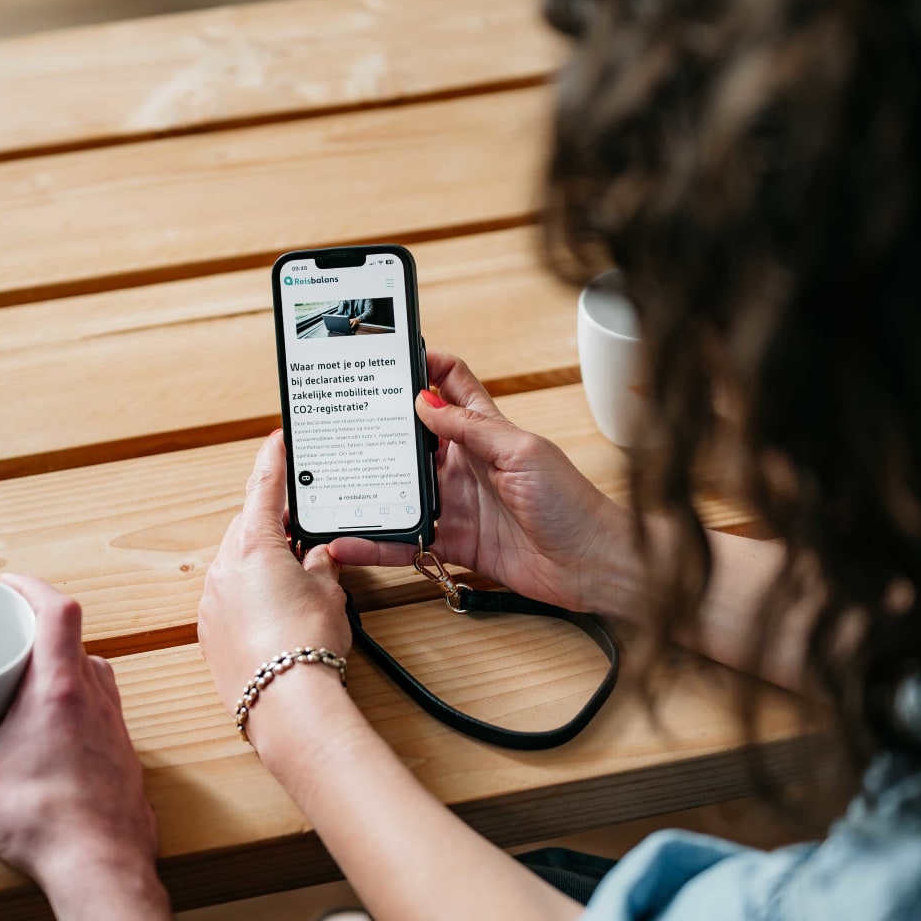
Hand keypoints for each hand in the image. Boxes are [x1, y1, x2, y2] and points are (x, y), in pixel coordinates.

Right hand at [0, 574, 155, 889]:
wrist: (104, 869)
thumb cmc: (45, 823)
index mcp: (61, 690)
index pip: (59, 610)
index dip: (32, 587)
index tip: (5, 584)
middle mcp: (95, 698)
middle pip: (73, 637)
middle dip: (36, 626)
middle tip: (2, 631)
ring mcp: (114, 724)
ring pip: (90, 670)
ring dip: (58, 663)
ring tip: (21, 674)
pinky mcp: (120, 751)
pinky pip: (98, 703)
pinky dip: (73, 696)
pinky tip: (45, 723)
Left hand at [197, 432, 352, 741]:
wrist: (285, 702)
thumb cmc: (307, 643)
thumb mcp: (328, 592)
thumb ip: (320, 564)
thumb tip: (316, 555)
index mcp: (254, 545)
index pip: (263, 489)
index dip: (272, 462)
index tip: (275, 440)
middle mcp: (224, 567)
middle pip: (247, 529)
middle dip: (273, 527)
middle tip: (302, 532)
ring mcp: (211, 601)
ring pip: (235, 565)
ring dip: (261, 565)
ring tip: (296, 583)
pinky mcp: (208, 632)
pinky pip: (227, 599)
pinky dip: (248, 597)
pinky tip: (275, 615)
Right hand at [329, 350, 625, 612]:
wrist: (590, 564)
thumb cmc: (571, 503)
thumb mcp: (522, 451)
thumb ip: (472, 428)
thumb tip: (426, 400)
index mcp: (487, 432)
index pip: (450, 385)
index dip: (423, 365)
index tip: (388, 356)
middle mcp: (466, 464)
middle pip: (413, 439)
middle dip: (378, 429)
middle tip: (340, 422)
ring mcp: (457, 503)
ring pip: (401, 490)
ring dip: (369, 487)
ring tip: (330, 484)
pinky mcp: (453, 542)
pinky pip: (406, 541)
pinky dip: (377, 542)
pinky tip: (350, 540)